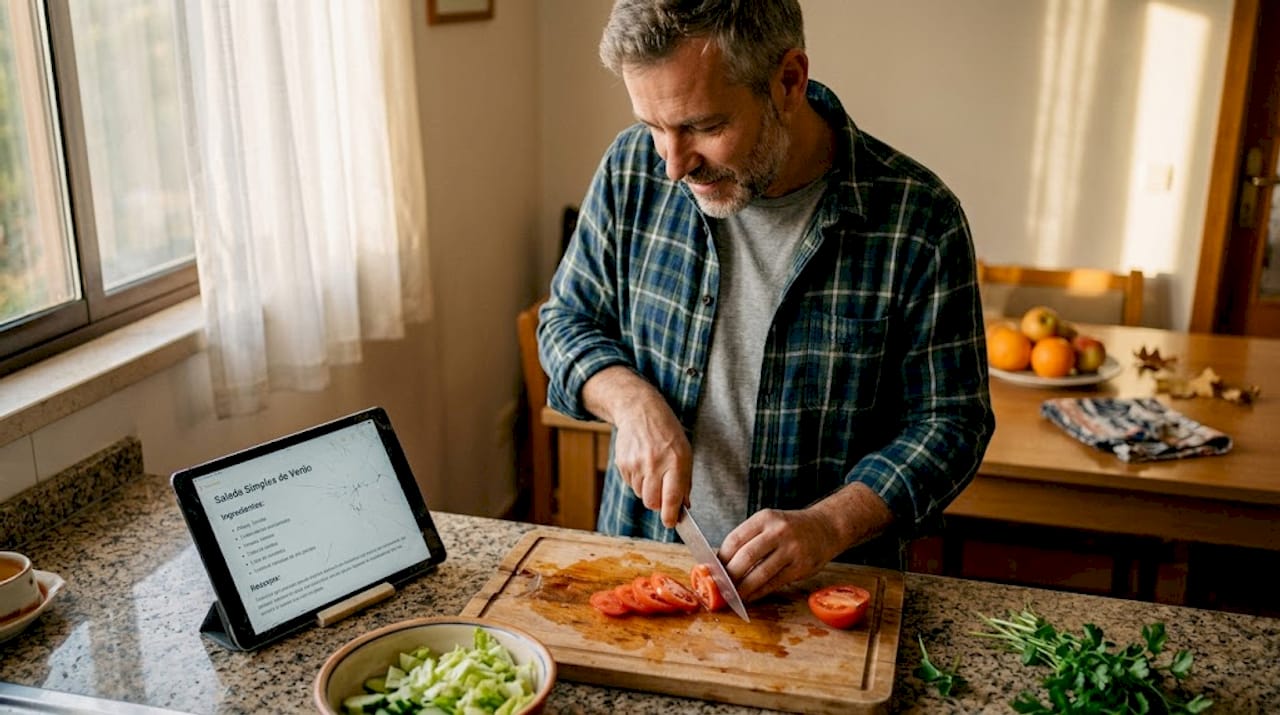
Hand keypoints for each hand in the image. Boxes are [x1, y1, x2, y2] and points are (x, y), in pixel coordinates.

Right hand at [612, 404, 691, 527]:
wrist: (640, 411)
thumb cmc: (667, 433)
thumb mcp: (685, 452)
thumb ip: (685, 481)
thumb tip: (683, 507)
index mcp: (675, 461)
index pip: (671, 497)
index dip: (670, 516)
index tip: (671, 523)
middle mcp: (654, 464)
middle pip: (652, 502)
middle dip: (658, 505)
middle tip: (663, 495)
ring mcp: (636, 464)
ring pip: (641, 495)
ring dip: (648, 491)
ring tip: (653, 471)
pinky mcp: (622, 463)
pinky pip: (631, 484)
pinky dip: (638, 481)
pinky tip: (642, 464)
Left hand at [718, 507, 843, 602]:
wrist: (825, 528)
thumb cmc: (790, 528)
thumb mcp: (769, 524)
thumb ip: (749, 539)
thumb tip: (720, 563)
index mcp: (765, 518)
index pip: (735, 539)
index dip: (721, 558)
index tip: (712, 571)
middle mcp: (778, 531)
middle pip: (745, 557)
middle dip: (729, 576)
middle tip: (719, 587)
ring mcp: (792, 549)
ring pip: (760, 573)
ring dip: (742, 588)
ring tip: (732, 596)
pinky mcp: (801, 566)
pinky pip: (774, 583)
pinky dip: (759, 592)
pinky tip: (749, 597)